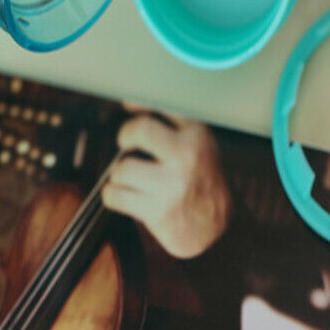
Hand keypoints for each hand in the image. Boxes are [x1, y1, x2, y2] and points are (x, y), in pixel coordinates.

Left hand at [101, 109, 231, 258]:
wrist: (217, 227)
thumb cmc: (202, 180)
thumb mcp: (199, 144)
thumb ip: (171, 122)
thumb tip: (130, 102)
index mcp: (198, 136)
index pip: (161, 106)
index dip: (139, 104)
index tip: (128, 106)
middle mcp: (187, 157)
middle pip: (138, 131)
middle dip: (125, 136)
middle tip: (127, 144)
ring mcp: (172, 185)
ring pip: (122, 168)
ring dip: (120, 174)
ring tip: (132, 177)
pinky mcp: (158, 212)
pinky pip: (115, 196)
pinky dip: (112, 195)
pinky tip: (123, 194)